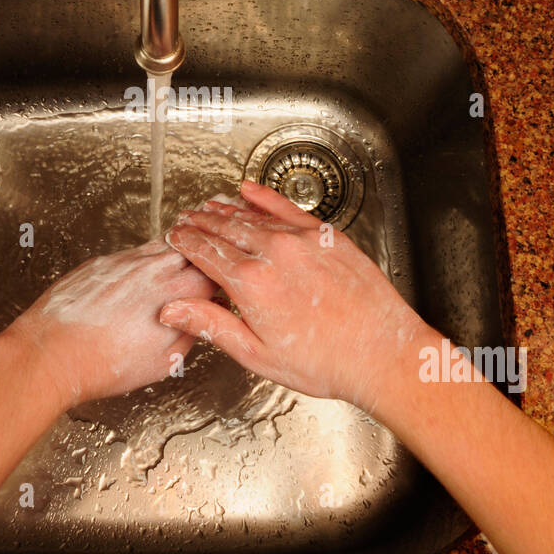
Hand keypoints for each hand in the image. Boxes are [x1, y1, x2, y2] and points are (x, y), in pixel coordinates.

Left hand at [5, 240, 216, 409]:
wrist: (52, 353)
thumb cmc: (103, 364)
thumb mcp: (164, 362)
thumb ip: (192, 332)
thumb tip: (205, 319)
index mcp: (176, 292)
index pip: (215, 269)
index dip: (223, 276)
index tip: (222, 285)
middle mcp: (154, 269)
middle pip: (191, 248)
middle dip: (203, 257)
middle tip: (206, 267)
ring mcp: (125, 261)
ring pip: (162, 245)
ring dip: (174, 255)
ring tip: (174, 271)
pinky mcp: (101, 262)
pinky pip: (132, 253)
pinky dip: (143, 262)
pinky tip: (138, 280)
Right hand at [159, 181, 430, 412]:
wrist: (381, 354)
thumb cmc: (326, 362)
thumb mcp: (257, 354)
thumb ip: (211, 325)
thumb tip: (172, 311)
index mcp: (251, 284)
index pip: (205, 252)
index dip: (185, 241)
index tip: (176, 236)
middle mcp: (274, 254)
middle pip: (225, 229)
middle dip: (201, 222)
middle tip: (186, 219)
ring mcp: (302, 240)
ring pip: (253, 217)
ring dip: (226, 210)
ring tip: (210, 207)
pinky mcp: (326, 236)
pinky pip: (287, 208)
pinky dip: (265, 198)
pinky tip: (250, 190)